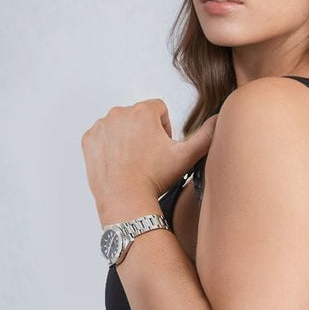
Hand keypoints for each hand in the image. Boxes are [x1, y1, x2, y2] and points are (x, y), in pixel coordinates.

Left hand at [81, 98, 217, 209]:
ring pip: (120, 126)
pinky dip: (110, 147)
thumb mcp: (187, 156)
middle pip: (138, 117)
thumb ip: (207, 135)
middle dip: (145, 133)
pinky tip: (119, 163)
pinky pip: (103, 137)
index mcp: (143, 112)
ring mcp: (101, 126)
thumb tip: (219, 119)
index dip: (165, 129)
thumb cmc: (154, 179)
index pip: (159, 109)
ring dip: (127, 139)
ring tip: (134, 162)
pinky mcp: (89, 140)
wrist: (125, 200)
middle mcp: (119, 113)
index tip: (162, 148)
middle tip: (149, 158)